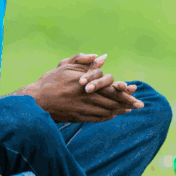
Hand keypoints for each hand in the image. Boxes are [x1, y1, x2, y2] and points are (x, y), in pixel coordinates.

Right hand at [21, 54, 141, 122]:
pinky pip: (98, 119)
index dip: (124, 91)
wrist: (35, 101)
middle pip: (112, 102)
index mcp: (86, 85)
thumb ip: (85, 61)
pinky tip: (114, 115)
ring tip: (130, 109)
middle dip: (127, 103)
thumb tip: (103, 57)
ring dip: (120, 110)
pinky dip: (108, 117)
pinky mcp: (79, 118)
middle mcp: (87, 98)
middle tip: (140, 105)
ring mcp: (83, 110)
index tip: (135, 91)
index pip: (110, 88)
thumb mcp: (66, 66)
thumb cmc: (50, 81)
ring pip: (107, 111)